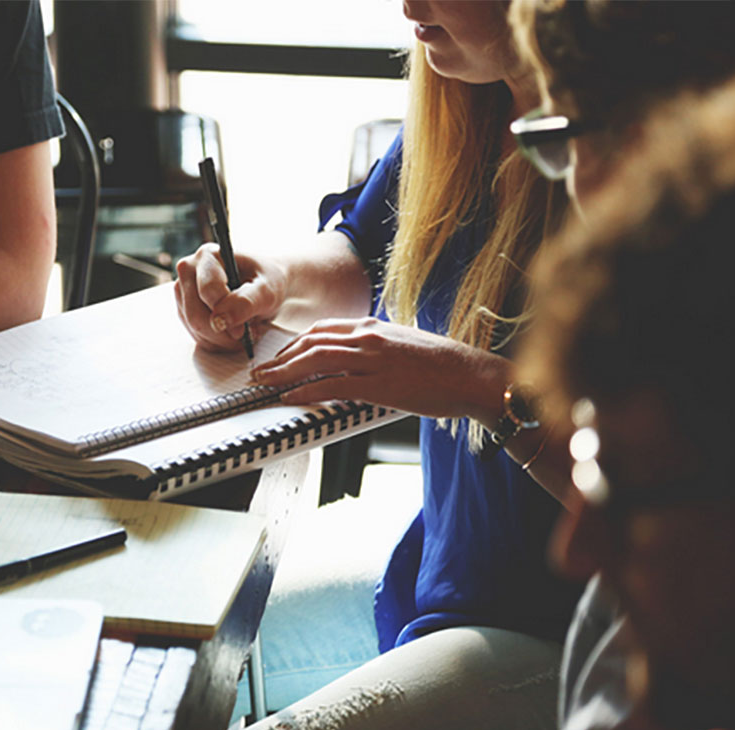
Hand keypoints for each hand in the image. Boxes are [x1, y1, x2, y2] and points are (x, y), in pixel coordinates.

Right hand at [174, 243, 287, 351]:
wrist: (266, 286)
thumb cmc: (268, 282)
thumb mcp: (268, 290)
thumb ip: (246, 302)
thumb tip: (220, 320)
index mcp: (208, 256)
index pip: (207, 290)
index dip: (226, 313)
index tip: (244, 329)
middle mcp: (189, 270)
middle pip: (195, 313)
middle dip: (222, 333)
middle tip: (246, 336)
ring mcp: (183, 291)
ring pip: (194, 328)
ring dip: (221, 339)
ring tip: (244, 332)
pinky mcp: (185, 310)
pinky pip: (196, 335)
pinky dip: (217, 342)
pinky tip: (233, 335)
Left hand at [251, 317, 509, 422]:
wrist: (472, 375)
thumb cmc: (444, 366)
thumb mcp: (404, 345)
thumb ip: (377, 349)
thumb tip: (358, 361)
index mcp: (374, 326)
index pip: (322, 329)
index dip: (295, 343)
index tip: (280, 356)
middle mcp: (368, 337)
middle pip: (311, 342)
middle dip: (281, 357)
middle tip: (261, 371)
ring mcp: (372, 359)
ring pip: (315, 360)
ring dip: (284, 372)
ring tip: (265, 383)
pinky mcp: (378, 384)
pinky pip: (332, 386)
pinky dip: (306, 392)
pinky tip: (290, 398)